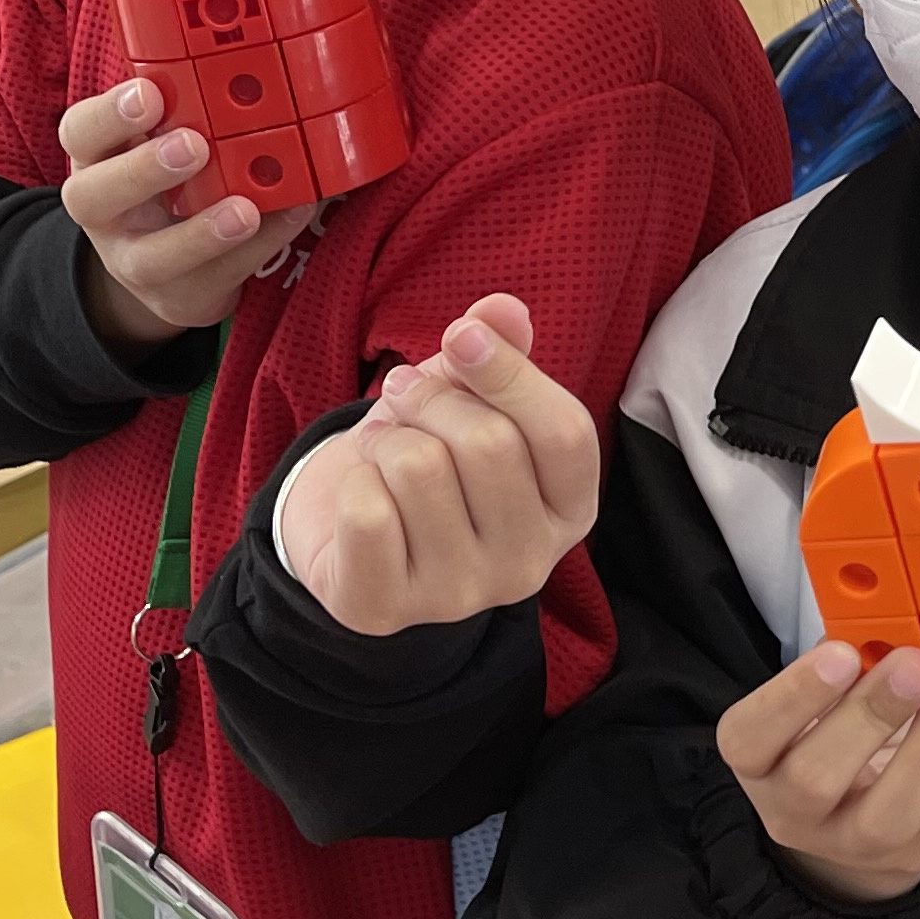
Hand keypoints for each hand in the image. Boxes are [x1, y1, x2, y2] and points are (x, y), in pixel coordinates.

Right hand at [61, 75, 306, 350]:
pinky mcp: (179, 297)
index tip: (150, 93)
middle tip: (194, 145)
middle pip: (93, 196)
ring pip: (152, 257)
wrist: (166, 267)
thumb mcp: (162, 137)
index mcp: (97, 157)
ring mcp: (134, 262)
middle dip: (143, 169)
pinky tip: (289, 215)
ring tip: (245, 209)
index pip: (80, 132)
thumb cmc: (169, 178)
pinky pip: (217, 279)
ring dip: (201, 232)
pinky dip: (259, 248)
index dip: (110, 114)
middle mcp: (103, 211)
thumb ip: (189, 105)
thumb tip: (248, 60)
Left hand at [272, 292, 599, 632]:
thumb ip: (498, 350)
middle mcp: (529, 563)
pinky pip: (367, 512)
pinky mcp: (386, 610)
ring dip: (387, 436)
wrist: (350, 533)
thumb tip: (502, 308)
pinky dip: (352, 480)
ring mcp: (460, 595)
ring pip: (420, 469)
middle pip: (490, 444)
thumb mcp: (471, 398)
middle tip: (403, 395)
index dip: (511, 371)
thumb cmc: (430, 456)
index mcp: (569, 508)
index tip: (461, 334)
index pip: (566, 433)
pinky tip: (360, 492)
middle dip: (431, 397)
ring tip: (382, 446)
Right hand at [717, 642, 919, 905]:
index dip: (793, 697)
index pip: (749, 739)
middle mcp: (795, 813)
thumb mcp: (821, 700)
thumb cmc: (839, 734)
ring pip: (887, 814)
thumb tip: (883, 622)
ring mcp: (858, 845)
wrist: (871, 815)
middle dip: (868, 717)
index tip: (841, 653)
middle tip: (913, 665)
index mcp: (758, 763)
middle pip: (815, 780)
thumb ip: (842, 663)